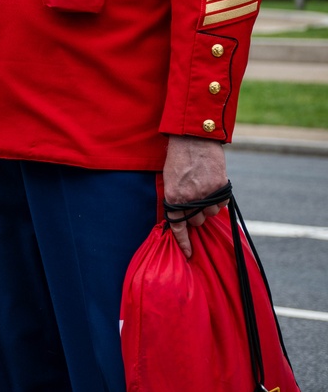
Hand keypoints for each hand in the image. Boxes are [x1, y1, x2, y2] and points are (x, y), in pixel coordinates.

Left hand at [162, 135, 228, 260]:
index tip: (188, 253)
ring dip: (208, 207)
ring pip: (211, 214)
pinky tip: (213, 186)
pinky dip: (219, 199)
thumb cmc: (178, 158)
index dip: (183, 242)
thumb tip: (182, 217)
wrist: (193, 137)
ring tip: (204, 190)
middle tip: (195, 200)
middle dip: (195, 214)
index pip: (177, 226)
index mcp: (173, 197)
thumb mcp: (169, 179)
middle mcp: (190, 198)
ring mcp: (206, 193)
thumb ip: (176, 198)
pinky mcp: (220, 186)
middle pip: (196, 221)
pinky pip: (222, 203)